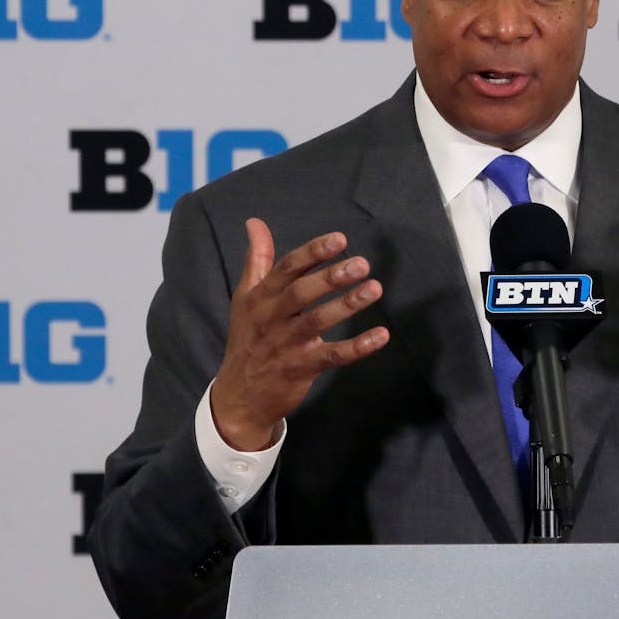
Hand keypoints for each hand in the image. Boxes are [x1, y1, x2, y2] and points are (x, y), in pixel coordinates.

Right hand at [210, 219, 389, 450]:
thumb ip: (257, 258)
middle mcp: (271, 318)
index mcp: (261, 297)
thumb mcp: (246, 297)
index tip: (340, 239)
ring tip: (374, 289)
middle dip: (331, 277)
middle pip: (301, 293)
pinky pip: (333, 356)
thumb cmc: (248, 338)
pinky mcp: (301, 369)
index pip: (287, 268)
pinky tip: (381, 335)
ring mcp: (286, 344)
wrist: (238, 396)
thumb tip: (255, 222)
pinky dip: (357, 347)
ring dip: (347, 305)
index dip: (313, 252)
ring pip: (317, 321)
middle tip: (362, 263)